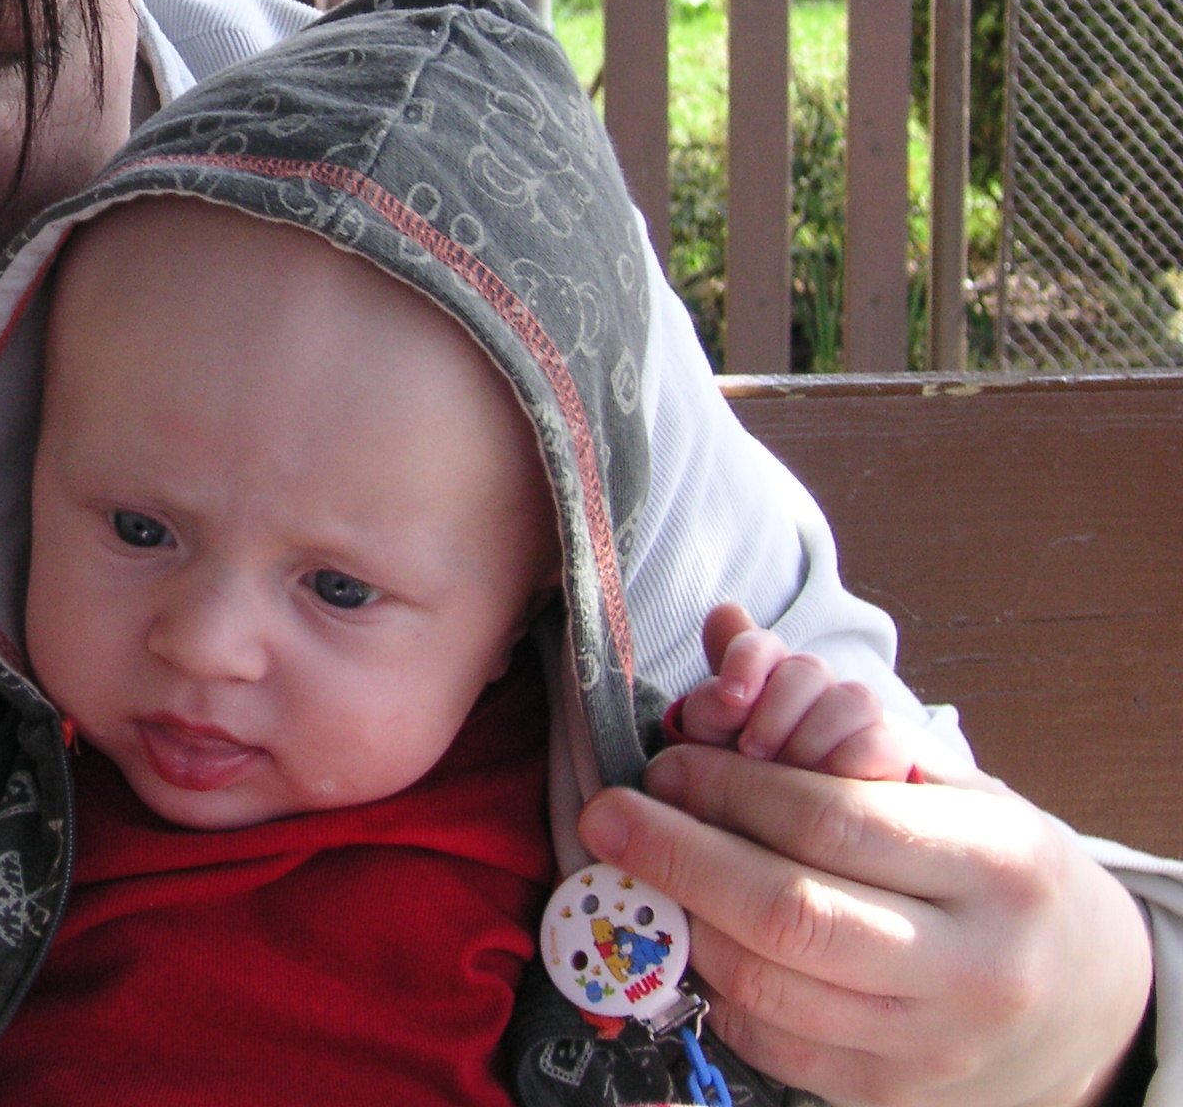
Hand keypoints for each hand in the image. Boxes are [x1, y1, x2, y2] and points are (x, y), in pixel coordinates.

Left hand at [578, 738, 1151, 1105]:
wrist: (1077, 992)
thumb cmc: (987, 861)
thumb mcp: (943, 778)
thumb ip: (832, 710)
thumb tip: (722, 625)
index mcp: (995, 862)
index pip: (831, 821)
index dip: (728, 789)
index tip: (663, 762)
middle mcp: (975, 962)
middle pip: (790, 914)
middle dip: (678, 857)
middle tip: (608, 816)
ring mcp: (934, 1041)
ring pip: (768, 986)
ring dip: (679, 922)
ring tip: (637, 873)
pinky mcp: (892, 1093)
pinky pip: (773, 1040)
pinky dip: (710, 986)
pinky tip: (690, 936)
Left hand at [671, 601, 914, 780]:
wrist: (782, 830)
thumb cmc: (740, 781)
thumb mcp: (714, 745)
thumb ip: (713, 696)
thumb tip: (724, 614)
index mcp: (768, 679)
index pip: (764, 645)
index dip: (749, 658)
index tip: (732, 696)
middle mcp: (816, 690)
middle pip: (809, 668)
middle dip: (777, 711)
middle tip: (752, 752)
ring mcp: (856, 720)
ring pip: (855, 698)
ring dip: (813, 738)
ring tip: (788, 772)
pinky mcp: (889, 754)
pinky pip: (883, 741)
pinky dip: (849, 760)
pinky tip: (825, 781)